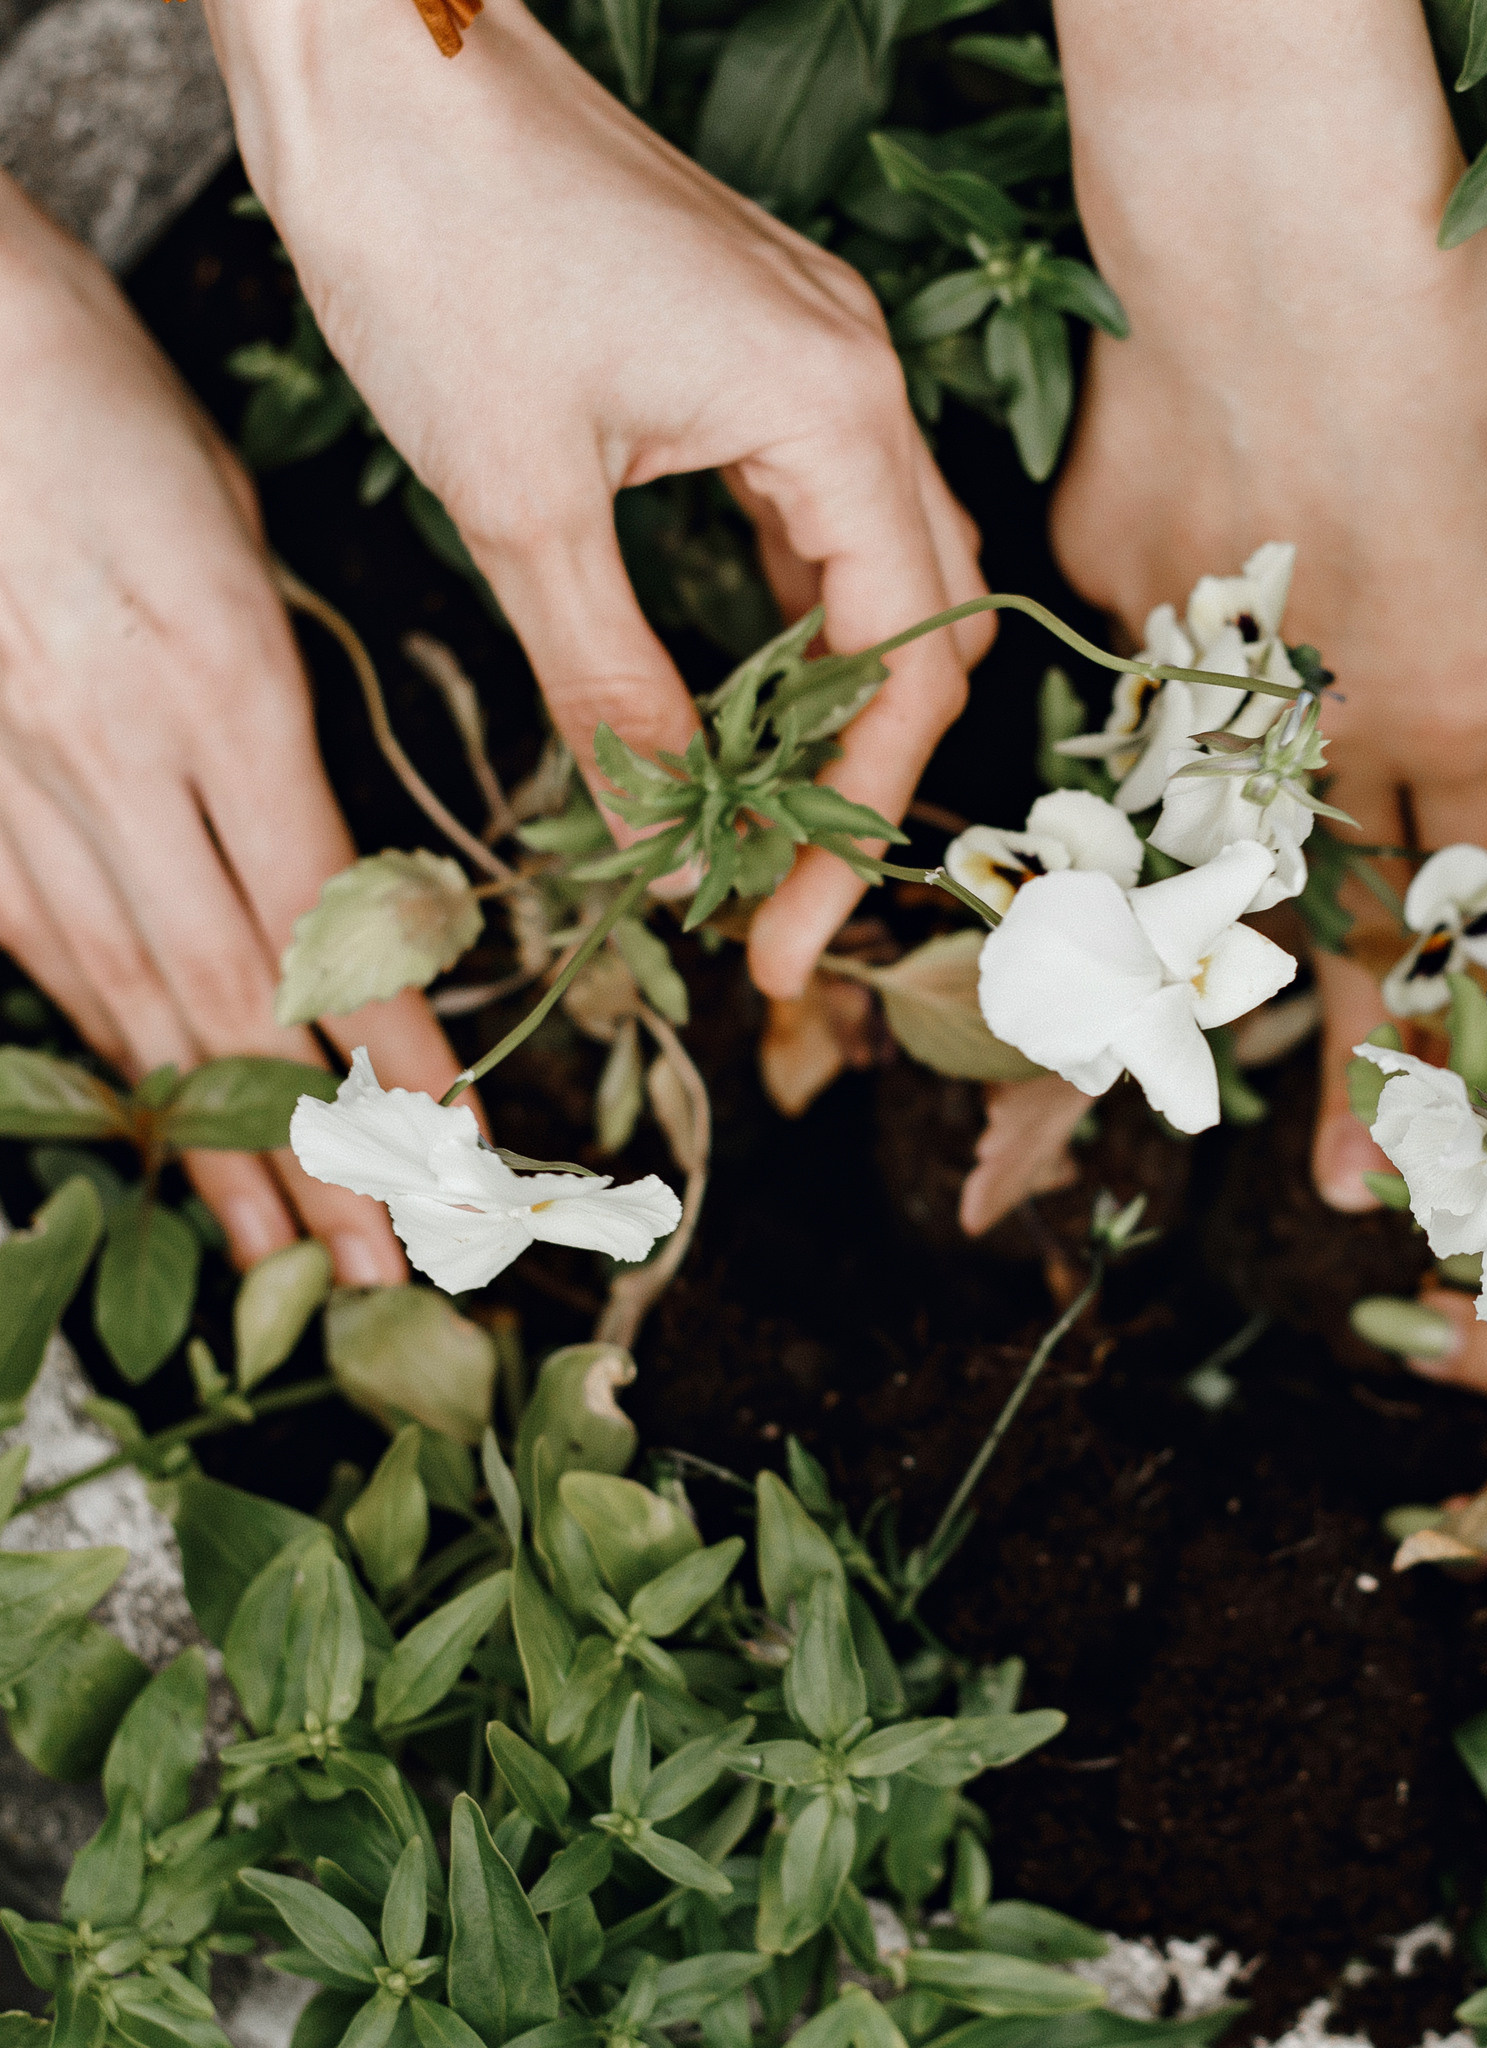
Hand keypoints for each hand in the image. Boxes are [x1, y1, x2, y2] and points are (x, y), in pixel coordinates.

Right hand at [0, 176, 456, 1279]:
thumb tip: (319, 847)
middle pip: (225, 987)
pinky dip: (97, 1028)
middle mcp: (111, 743)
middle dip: (306, 1138)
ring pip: (120, 986)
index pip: (325, 911)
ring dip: (202, 1124)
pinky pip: (22, 926)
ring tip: (265, 1240)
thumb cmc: (99, 398)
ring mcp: (5, 762)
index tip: (448, 1144)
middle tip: (373, 1258)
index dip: (385, 1045)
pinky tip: (143, 1106)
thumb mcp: (229, 536)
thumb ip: (268, 703)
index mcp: (218, 676)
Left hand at [200, 0, 993, 1001]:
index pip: (905, 665)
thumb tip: (668, 837)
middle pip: (922, 627)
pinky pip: (819, 511)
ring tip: (756, 811)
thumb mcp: (519, 501)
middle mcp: (859, 383)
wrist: (378, 59)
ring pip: (878, 572)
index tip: (785, 932)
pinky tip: (734, 684)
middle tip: (775, 891)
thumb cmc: (439, 240)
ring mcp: (820, 357)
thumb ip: (611, 684)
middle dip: (857, 774)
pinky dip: (792, 614)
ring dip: (827, 698)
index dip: (853, 819)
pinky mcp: (766, 347)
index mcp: (834, 413)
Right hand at [1048, 0, 1486, 1207]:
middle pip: (1345, 926)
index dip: (1460, 1041)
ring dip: (1216, 921)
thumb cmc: (1457, 338)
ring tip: (1197, 998)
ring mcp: (1203, 667)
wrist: (1272, 239)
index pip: (1469, 911)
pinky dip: (1174, 644)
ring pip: (1218, 829)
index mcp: (1464, 700)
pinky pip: (1143, 654)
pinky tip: (1205, 555)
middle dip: (1354, 1065)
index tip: (1426, 1161)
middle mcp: (1330, 723)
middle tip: (1343, 1183)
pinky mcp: (1109, 588)